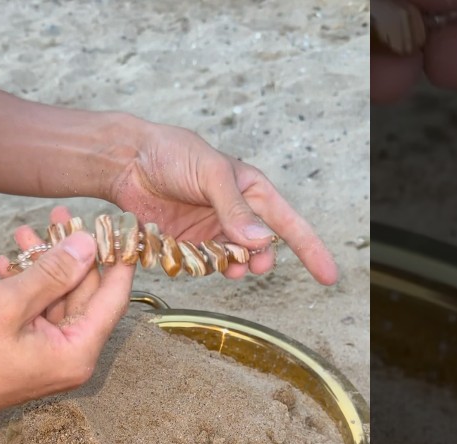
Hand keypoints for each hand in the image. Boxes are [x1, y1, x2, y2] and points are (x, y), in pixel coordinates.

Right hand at [0, 206, 134, 419]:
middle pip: (85, 295)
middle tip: (59, 218)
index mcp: (77, 353)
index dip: (119, 261)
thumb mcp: (9, 306)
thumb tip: (87, 245)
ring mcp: (50, 356)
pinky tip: (9, 263)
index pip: (113, 299)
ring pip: (58, 299)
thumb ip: (52, 274)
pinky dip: (28, 286)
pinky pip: (39, 313)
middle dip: (70, 254)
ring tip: (26, 232)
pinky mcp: (30, 352)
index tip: (123, 228)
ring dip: (44, 266)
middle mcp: (71, 357)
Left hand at [106, 120, 339, 285]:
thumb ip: (234, 208)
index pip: (289, 224)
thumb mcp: (211, 174)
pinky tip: (192, 256)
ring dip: (232, 266)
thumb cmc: (172, 154)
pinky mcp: (186, 244)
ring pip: (233, 261)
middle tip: (252, 265)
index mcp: (252, 191)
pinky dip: (203, 267)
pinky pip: (204, 265)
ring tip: (226, 263)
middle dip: (260, 260)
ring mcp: (211, 231)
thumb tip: (260, 241)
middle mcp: (235, 214)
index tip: (330, 276)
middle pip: (261, 249)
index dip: (311, 250)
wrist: (126, 161)